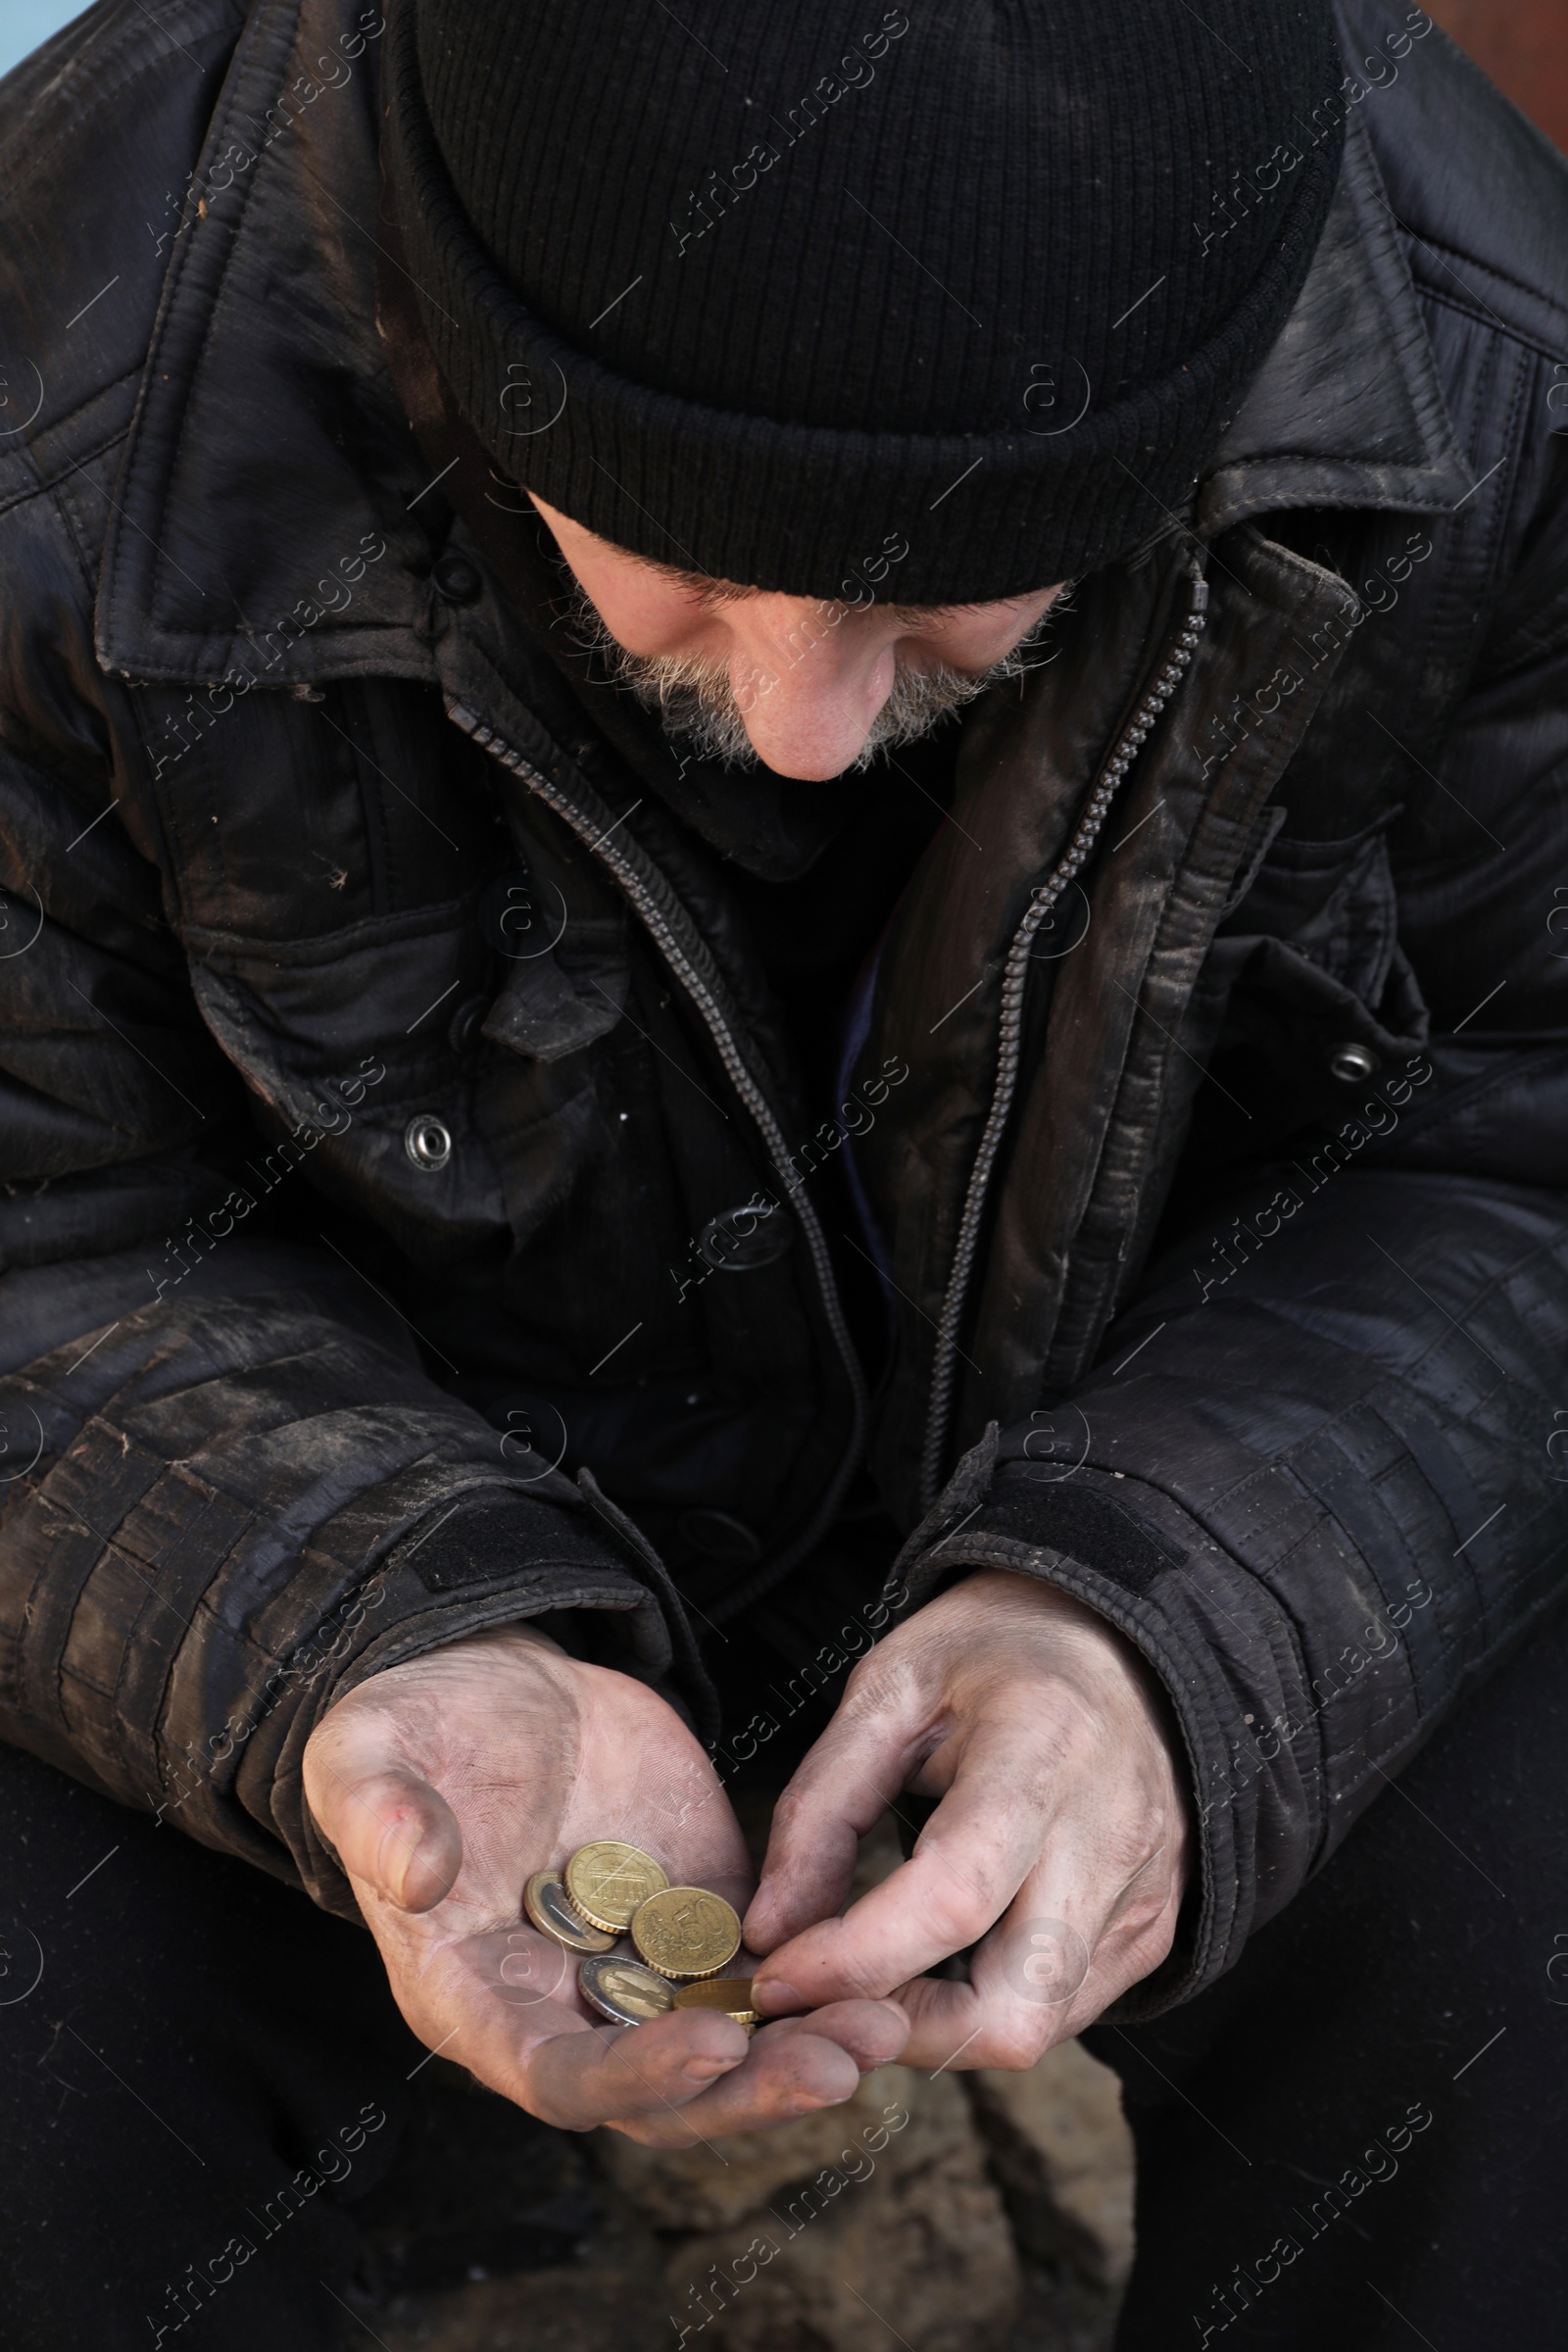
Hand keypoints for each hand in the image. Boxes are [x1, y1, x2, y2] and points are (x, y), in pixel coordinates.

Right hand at [303, 1626, 906, 2139]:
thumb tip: (413, 1873)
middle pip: (667, 2094)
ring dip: (807, 2047)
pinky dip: (825, 1976)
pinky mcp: (698, 1912)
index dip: (638, 2076)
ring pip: (733, 2043)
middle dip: (753, 2089)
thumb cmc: (406, 1728)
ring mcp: (638, 1965)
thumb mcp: (368, 1756)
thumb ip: (382, 1817)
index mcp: (475, 2000)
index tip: (716, 2038)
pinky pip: (768, 1967)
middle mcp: (564, 2007)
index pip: (561, 2080)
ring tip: (889, 2024)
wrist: (488, 1680)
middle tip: (842, 2059)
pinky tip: (892, 1959)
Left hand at [743, 1571, 1186, 2067]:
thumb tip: (772, 1929)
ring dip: (940, 2024)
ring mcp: (1144, 1897)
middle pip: (1013, 2012)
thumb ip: (823, 1807)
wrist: (1122, 1642)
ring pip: (1038, 2028)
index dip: (853, 1961)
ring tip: (878, 1968)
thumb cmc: (994, 1652)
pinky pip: (1065, 2010)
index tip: (775, 1977)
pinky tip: (946, 1952)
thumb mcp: (888, 1689)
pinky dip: (988, 2003)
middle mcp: (1110, 1839)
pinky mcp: (1155, 1931)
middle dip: (901, 2028)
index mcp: (1042, 1752)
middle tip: (827, 1995)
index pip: (953, 1898)